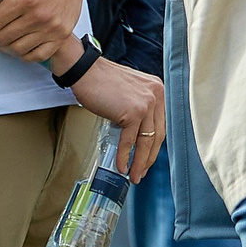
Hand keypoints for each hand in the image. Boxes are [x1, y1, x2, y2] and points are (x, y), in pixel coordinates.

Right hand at [68, 56, 166, 180]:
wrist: (85, 71)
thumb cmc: (102, 82)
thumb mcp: (130, 92)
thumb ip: (138, 108)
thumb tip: (138, 135)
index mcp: (157, 91)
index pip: (160, 124)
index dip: (155, 144)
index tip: (148, 158)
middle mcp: (156, 96)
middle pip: (157, 134)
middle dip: (149, 157)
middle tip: (142, 172)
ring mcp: (146, 104)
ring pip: (146, 140)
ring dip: (139, 162)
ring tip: (134, 175)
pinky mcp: (133, 112)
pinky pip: (130, 140)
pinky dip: (125, 156)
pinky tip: (122, 166)